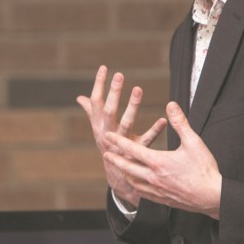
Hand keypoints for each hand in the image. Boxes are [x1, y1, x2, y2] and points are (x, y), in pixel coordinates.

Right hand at [77, 65, 166, 208]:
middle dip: (114, 93)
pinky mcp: (137, 153)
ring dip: (132, 106)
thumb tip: (80, 97)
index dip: (99, 85)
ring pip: (126, 123)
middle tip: (120, 75)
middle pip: (109, 111)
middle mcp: (108, 134)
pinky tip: (163, 120)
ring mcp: (122, 144)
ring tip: (138, 89)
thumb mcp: (99, 129)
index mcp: (99, 126)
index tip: (104, 68)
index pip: (96, 102)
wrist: (117, 176)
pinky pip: (146, 140)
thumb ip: (92, 113)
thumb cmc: (109, 146)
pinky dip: (154, 130)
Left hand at [104, 101, 222, 218]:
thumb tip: (171, 105)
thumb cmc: (205, 169)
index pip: (133, 149)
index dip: (118, 141)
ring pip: (134, 182)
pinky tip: (138, 184)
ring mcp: (157, 190)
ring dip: (125, 173)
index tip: (107, 136)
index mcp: (158, 162)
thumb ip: (180, 122)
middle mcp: (153, 177)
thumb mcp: (194, 141)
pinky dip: (137, 186)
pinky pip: (143, 193)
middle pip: (127, 167)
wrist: (212, 197)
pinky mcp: (162, 199)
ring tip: (120, 168)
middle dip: (115, 160)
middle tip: (106, 154)